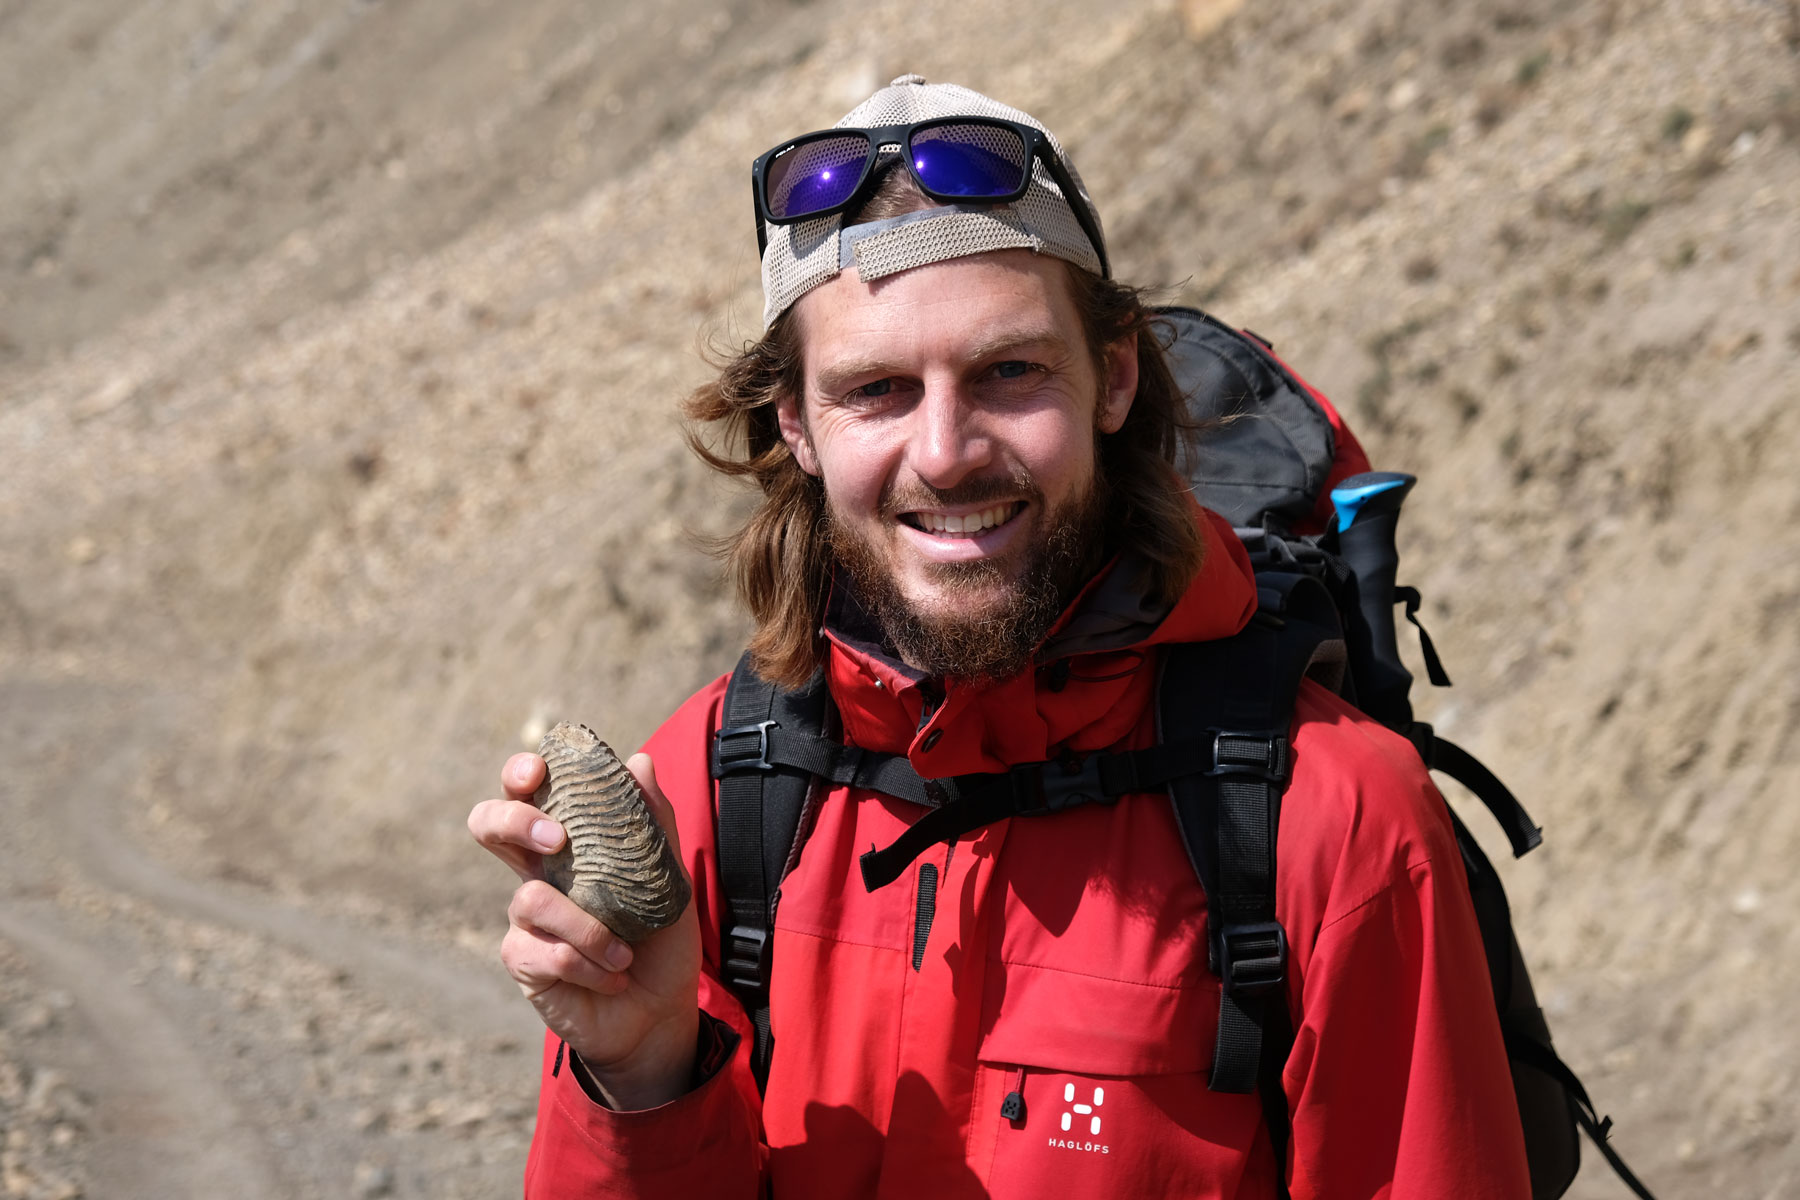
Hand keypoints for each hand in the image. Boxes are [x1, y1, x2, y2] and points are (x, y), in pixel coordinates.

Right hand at [468, 751, 700, 1108]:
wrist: (661, 1010)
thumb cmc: (660, 939)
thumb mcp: (670, 880)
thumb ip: (655, 824)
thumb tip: (639, 762)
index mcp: (569, 846)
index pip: (528, 795)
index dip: (519, 774)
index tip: (538, 771)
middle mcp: (538, 874)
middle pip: (488, 825)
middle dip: (513, 820)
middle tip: (557, 839)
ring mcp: (525, 919)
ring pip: (531, 899)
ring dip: (588, 928)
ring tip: (625, 952)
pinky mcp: (523, 961)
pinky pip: (546, 952)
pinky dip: (588, 964)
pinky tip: (612, 977)